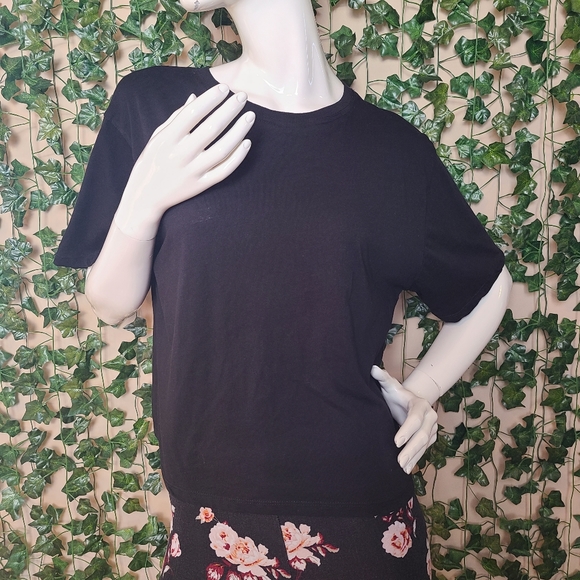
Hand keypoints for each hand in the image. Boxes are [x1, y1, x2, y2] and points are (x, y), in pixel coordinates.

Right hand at [115, 83, 254, 238]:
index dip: (211, 99)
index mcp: (168, 138)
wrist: (145, 196)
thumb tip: (195, 96)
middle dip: (230, 109)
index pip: (193, 113)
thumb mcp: (157, 137)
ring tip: (250, 116)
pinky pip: (225, 170)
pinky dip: (238, 157)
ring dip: (239, 131)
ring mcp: (193, 171)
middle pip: (212, 128)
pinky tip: (247, 142)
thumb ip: (176, 117)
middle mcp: (181, 154)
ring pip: (223, 149)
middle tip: (243, 96)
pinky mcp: (202, 185)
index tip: (225, 88)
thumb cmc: (152, 161)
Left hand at [370, 365, 437, 473]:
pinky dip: (416, 459)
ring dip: (414, 457)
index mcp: (420, 405)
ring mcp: (432, 428)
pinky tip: (407, 469)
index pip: (414, 419)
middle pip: (422, 435)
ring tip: (402, 468)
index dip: (406, 430)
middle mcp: (430, 417)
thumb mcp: (390, 386)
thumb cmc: (397, 394)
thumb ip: (383, 378)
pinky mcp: (430, 437)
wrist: (411, 400)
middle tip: (398, 460)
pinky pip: (424, 450)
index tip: (396, 442)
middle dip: (411, 449)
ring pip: (424, 445)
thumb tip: (373, 369)